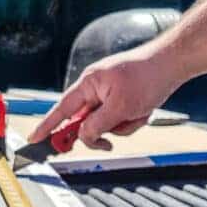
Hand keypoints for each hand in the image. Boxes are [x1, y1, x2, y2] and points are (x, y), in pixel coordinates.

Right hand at [27, 43, 180, 150]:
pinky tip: (144, 110)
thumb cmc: (146, 77)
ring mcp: (109, 95)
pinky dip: (132, 121)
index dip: (47, 126)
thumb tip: (83, 136)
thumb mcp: (119, 107)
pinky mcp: (122, 100)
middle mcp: (95, 89)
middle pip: (86, 123)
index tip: (35, 138)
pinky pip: (121, 121)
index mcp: (88, 84)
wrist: (171, 64)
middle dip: (102, 132)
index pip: (62, 109)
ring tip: (138, 113)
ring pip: (107, 126)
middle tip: (107, 143)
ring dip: (123, 126)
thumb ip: (97, 125)